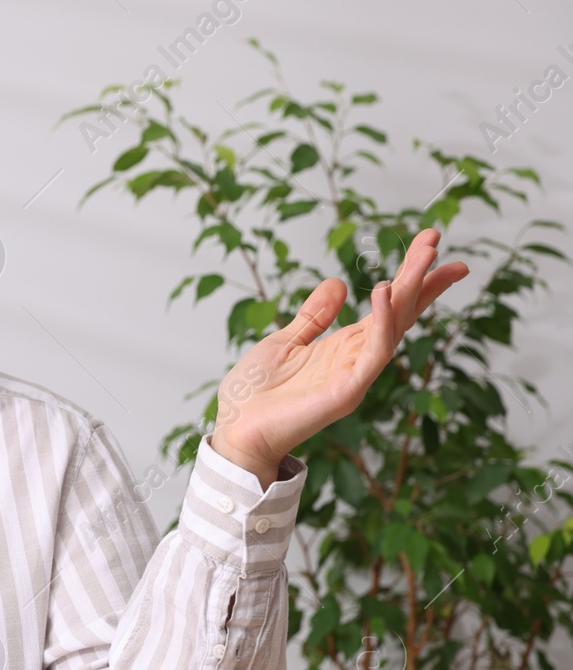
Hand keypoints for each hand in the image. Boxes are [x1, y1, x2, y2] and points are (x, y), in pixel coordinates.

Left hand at [209, 228, 469, 488]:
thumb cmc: (254, 395)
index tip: (431, 245)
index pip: (387, 307)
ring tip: (425, 254)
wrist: (235, 432)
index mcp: (343, 346)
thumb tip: (337, 283)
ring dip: (409, 289)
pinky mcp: (346, 391)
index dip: (410, 278)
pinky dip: (382, 322)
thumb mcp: (284, 342)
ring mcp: (355, 375)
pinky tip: (384, 291)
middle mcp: (356, 358)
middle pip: (399, 312)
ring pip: (392, 326)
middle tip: (435, 237)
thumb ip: (313, 317)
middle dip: (420, 276)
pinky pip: (373, 352)